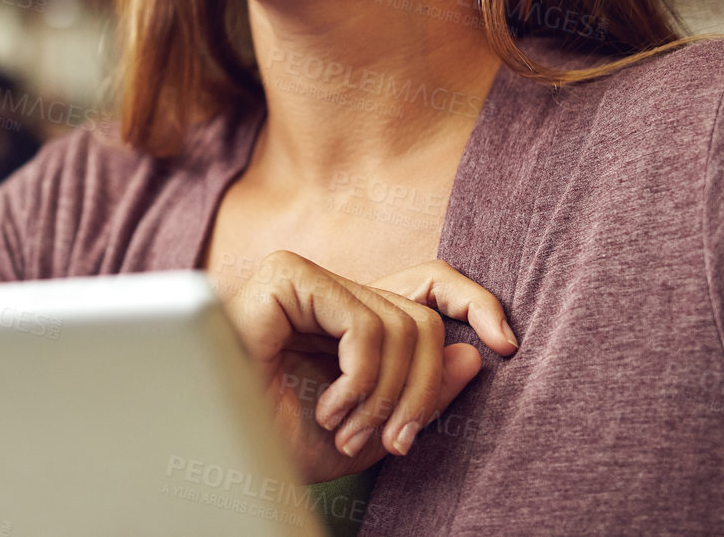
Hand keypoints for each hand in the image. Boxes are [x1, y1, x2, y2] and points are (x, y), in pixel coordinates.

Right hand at [219, 252, 518, 483]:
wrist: (214, 447)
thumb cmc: (277, 441)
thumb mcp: (370, 429)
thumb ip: (421, 394)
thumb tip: (471, 353)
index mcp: (349, 316)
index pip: (432, 283)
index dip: (477, 301)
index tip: (509, 346)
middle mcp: (330, 288)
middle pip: (425, 320)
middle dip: (420, 394)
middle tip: (392, 444)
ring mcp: (307, 276)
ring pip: (402, 327)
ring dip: (385, 400)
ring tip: (348, 432)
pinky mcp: (288, 277)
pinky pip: (365, 326)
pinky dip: (361, 382)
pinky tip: (330, 410)